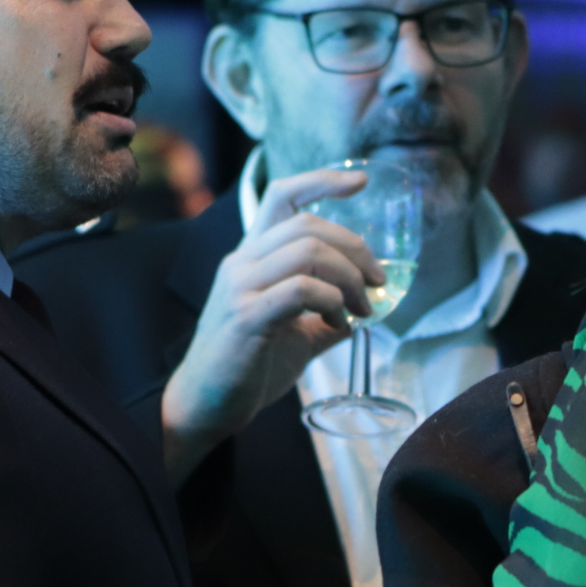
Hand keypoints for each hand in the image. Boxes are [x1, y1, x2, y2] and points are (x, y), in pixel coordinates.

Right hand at [159, 166, 380, 481]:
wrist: (207, 406)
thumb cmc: (248, 367)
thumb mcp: (296, 334)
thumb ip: (325, 316)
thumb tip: (363, 313)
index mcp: (252, 257)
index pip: (282, 196)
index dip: (322, 180)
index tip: (360, 180)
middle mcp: (242, 262)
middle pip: (308, 224)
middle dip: (356, 248)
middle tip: (378, 283)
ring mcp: (241, 287)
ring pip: (308, 252)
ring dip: (349, 278)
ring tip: (363, 309)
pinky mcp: (246, 316)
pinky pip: (300, 291)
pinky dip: (333, 304)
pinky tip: (340, 326)